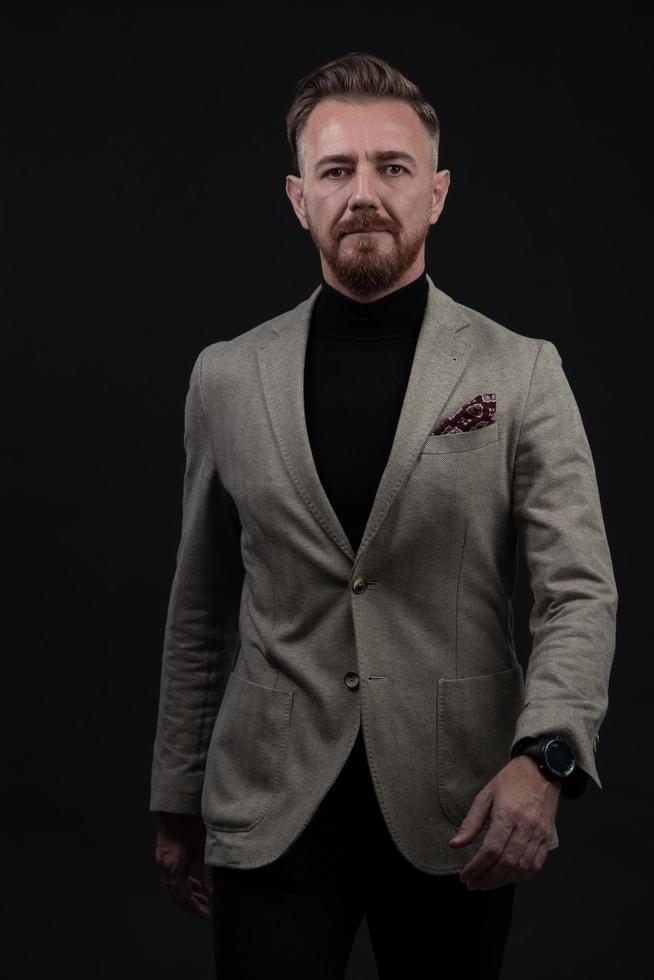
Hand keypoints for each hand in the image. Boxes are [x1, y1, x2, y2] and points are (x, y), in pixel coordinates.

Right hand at [154, 811, 212, 918]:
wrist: (177, 796)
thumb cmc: (192, 818)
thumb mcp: (206, 847)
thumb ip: (210, 872)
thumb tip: (215, 892)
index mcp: (172, 866)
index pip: (182, 897)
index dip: (194, 909)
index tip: (208, 915)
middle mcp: (163, 862)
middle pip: (173, 893)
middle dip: (189, 904)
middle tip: (205, 910)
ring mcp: (162, 855)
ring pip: (171, 882)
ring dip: (186, 891)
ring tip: (202, 896)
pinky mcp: (164, 847)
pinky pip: (171, 871)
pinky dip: (182, 879)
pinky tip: (194, 878)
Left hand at [448, 755, 560, 890]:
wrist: (541, 771)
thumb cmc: (511, 781)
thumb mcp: (486, 795)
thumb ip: (471, 822)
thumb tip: (455, 844)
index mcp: (508, 814)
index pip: (491, 849)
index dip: (476, 867)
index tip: (465, 875)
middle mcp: (526, 826)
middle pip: (506, 862)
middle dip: (486, 878)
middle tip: (472, 884)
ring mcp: (539, 834)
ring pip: (521, 868)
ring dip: (502, 881)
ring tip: (486, 884)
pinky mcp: (547, 838)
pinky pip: (535, 865)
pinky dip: (520, 876)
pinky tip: (507, 878)